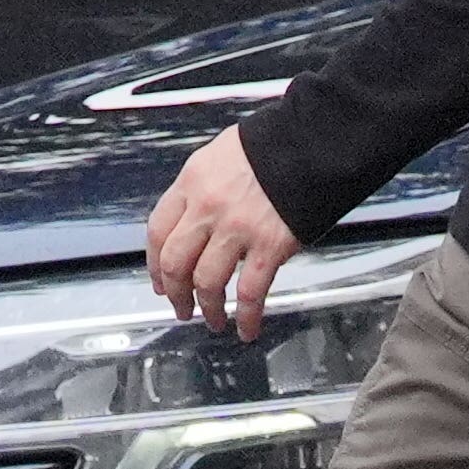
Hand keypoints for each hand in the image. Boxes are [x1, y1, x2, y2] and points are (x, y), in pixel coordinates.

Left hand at [147, 128, 300, 337]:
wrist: (313, 141)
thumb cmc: (274, 144)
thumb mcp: (222, 154)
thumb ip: (204, 187)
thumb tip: (195, 218)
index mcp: (193, 182)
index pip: (158, 231)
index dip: (154, 264)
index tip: (159, 280)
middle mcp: (208, 207)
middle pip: (176, 263)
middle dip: (176, 294)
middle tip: (180, 307)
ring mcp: (237, 228)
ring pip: (207, 283)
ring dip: (208, 309)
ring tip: (213, 320)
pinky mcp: (269, 245)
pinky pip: (250, 292)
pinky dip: (247, 317)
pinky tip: (247, 327)